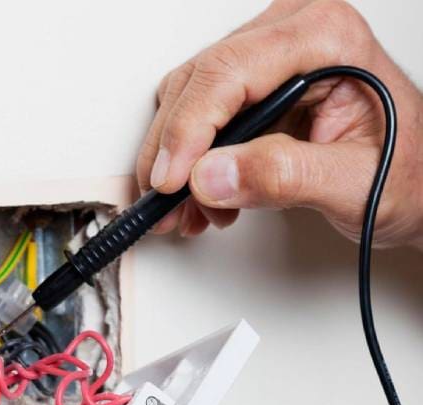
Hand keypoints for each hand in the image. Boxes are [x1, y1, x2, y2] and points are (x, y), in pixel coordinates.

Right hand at [137, 0, 422, 247]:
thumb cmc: (406, 173)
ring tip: (190, 210)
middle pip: (198, 83)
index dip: (187, 131)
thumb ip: (285, 177)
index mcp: (326, 38)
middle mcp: (292, 35)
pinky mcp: (254, 86)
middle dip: (174, 153)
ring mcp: (269, 58)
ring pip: (189, 99)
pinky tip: (203, 195)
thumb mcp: (355, 183)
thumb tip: (212, 176)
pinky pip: (200, 114)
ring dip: (178, 161)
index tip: (169, 182)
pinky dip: (190, 161)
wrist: (417, 183)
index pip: (228, 73)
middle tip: (168, 206)